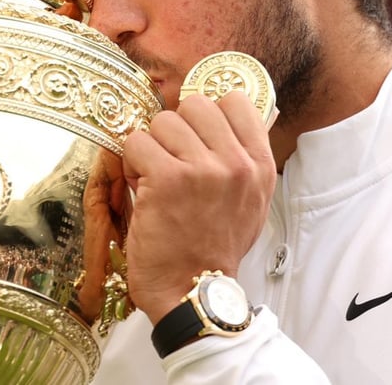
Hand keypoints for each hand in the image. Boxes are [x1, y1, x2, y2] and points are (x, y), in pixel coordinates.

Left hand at [121, 90, 275, 322]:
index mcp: (260, 165)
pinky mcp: (167, 177)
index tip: (197, 135)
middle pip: (195, 104)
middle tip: (172, 161)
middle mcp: (236, 163)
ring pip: (162, 121)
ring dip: (152, 148)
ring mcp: (202, 168)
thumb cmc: (215, 248)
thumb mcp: (250, 201)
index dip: (208, 114)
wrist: (192, 291)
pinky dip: (131, 164)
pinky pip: (136, 142)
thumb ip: (241, 158)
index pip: (236, 101)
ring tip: (156, 180)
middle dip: (176, 129)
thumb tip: (222, 115)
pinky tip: (142, 189)